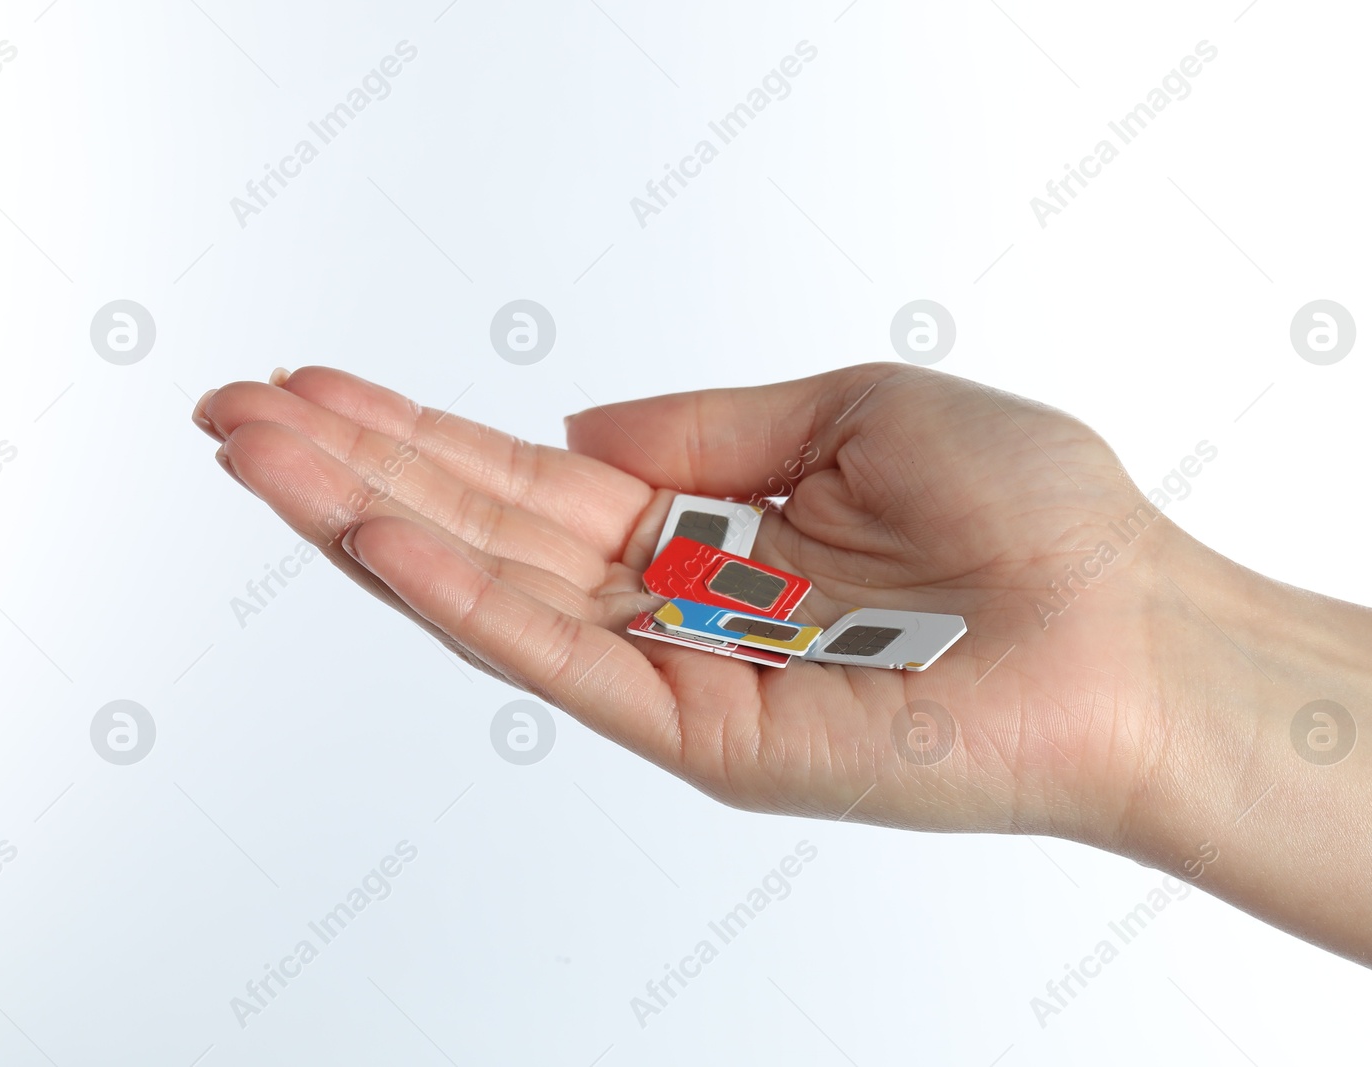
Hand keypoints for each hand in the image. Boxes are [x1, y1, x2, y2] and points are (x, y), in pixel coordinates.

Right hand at [192, 363, 1189, 845]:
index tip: (317, 386)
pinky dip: (468, 601)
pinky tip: (376, 538)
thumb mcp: (855, 410)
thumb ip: (707, 427)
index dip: (422, 432)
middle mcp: (684, 608)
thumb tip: (580, 435)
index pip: (532, 483)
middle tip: (232, 413)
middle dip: (356, 470)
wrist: (1139, 633)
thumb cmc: (1035, 521)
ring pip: (501, 597)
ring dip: (372, 523)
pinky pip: (571, 661)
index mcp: (714, 534)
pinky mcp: (715, 735)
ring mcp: (688, 676)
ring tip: (260, 459)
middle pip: (489, 533)